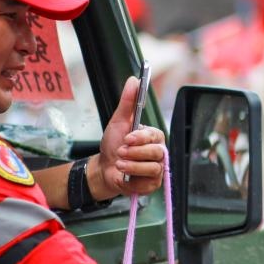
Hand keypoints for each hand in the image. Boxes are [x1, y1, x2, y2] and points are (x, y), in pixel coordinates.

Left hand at [93, 76, 165, 198]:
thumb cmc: (112, 145)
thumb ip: (128, 101)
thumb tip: (134, 80)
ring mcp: (157, 169)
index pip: (155, 135)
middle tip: (120, 152)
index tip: (127, 138)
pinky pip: (148, 182)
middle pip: (155, 152)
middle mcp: (159, 152)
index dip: (141, 138)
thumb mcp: (118, 122)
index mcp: (153, 137)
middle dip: (134, 153)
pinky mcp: (153, 184)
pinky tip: (125, 175)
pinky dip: (133, 179)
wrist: (104, 169)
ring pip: (152, 168)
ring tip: (119, 164)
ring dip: (132, 166)